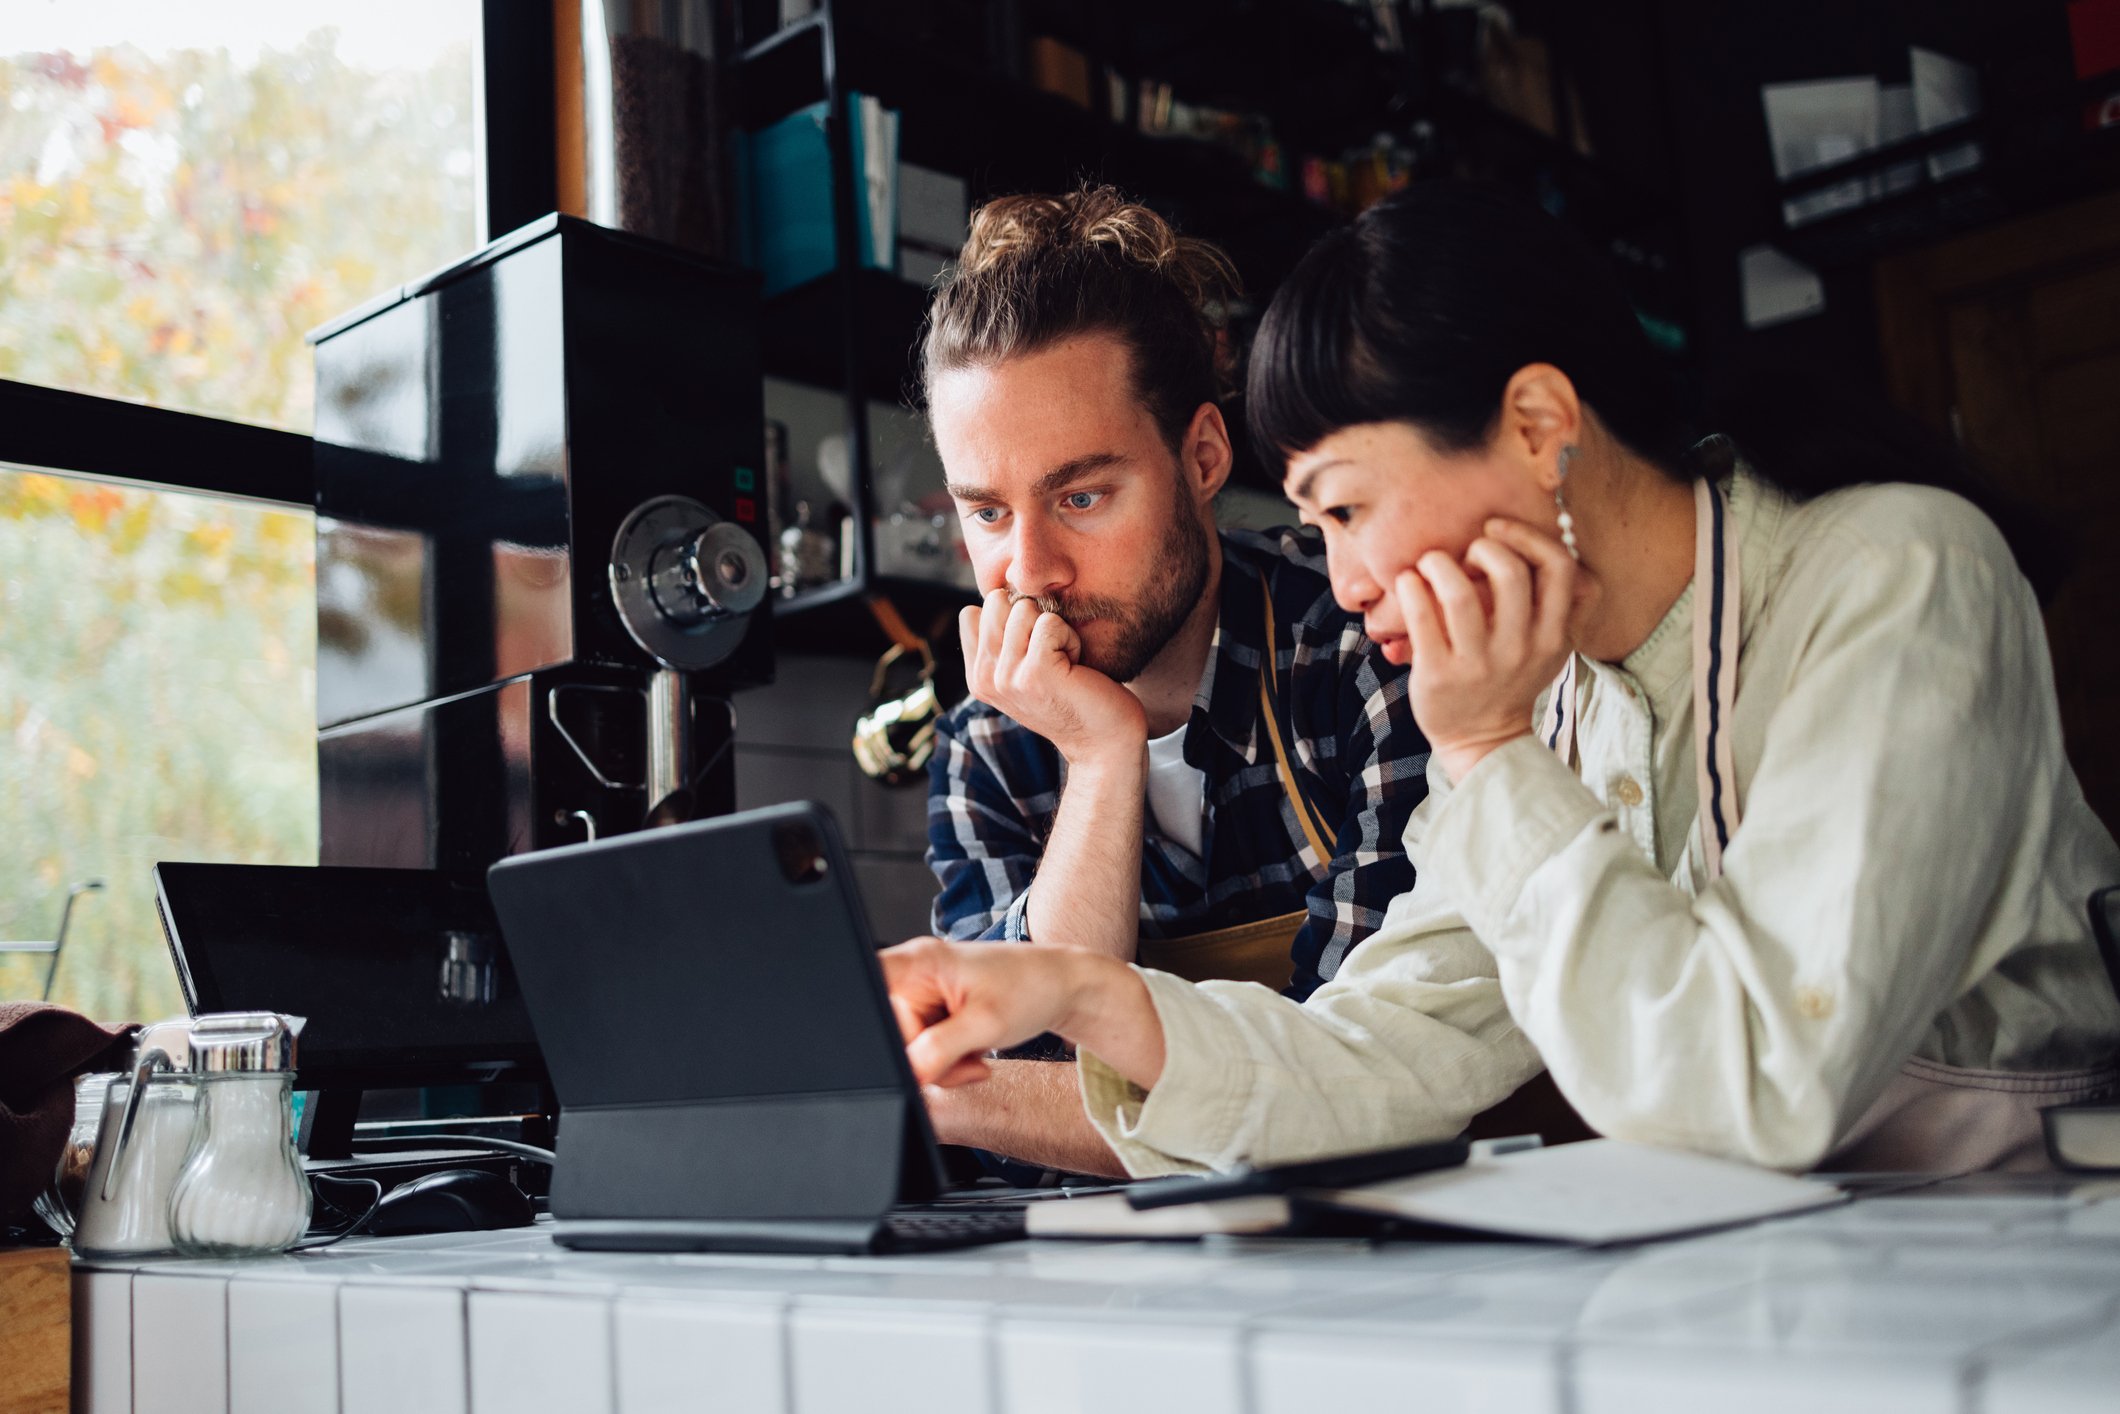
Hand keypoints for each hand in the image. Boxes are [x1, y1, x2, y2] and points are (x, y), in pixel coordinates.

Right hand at [881, 937, 1160, 1088]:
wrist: (1061, 988)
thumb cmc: (1031, 988)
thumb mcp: (985, 1025)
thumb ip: (939, 1049)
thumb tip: (909, 1071)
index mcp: (921, 960)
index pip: (871, 987)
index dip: (880, 1023)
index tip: (913, 1048)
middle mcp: (917, 970)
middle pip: (892, 1030)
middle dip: (927, 1056)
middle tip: (966, 1055)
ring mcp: (925, 990)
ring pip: (909, 1045)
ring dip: (942, 1062)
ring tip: (975, 1050)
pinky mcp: (935, 1007)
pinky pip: (925, 1047)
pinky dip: (948, 1058)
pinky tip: (972, 1049)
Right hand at [960, 590, 1146, 767]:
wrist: (1104, 741)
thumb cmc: (1073, 695)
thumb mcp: (1025, 667)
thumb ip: (1002, 638)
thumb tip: (994, 592)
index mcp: (978, 675)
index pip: (975, 612)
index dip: (1012, 619)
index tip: (1033, 652)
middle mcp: (985, 678)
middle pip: (996, 601)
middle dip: (1032, 618)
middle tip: (1052, 655)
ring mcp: (1006, 677)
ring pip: (1023, 608)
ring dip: (1054, 628)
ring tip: (1065, 662)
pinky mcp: (1035, 673)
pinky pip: (1050, 621)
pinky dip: (1072, 638)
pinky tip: (1076, 668)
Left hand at [1395, 518, 1597, 781]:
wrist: (1482, 741)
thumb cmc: (1512, 679)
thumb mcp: (1552, 646)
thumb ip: (1563, 602)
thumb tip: (1557, 539)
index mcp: (1553, 635)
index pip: (1560, 568)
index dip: (1530, 537)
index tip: (1498, 531)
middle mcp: (1520, 648)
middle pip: (1511, 572)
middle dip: (1484, 546)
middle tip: (1467, 551)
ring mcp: (1479, 664)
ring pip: (1460, 594)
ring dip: (1439, 564)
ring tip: (1431, 563)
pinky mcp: (1439, 675)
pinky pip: (1422, 618)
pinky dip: (1411, 588)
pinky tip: (1408, 582)